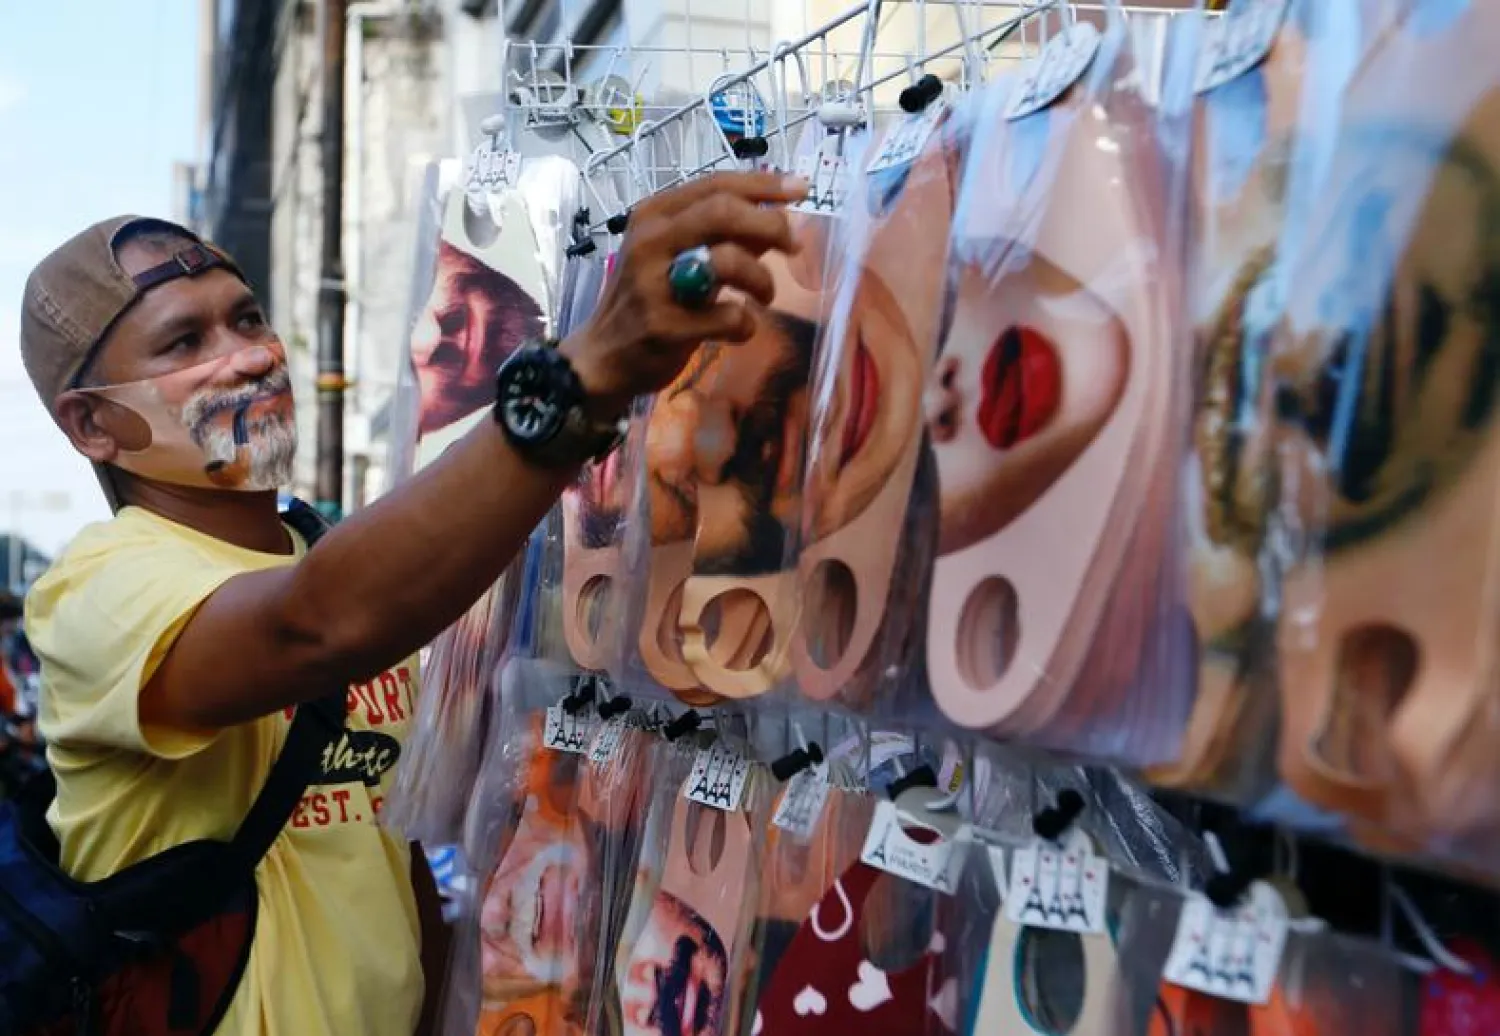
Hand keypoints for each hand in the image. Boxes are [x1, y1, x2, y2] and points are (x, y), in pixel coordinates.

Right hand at [560, 171, 808, 414]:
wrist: (603, 358)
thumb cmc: (648, 301)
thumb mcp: (680, 256)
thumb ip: (725, 234)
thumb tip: (779, 213)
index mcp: (654, 215)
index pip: (715, 185)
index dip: (764, 185)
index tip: (801, 189)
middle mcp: (650, 241)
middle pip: (724, 212)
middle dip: (770, 225)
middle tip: (792, 246)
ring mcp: (654, 284)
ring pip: (728, 261)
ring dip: (762, 280)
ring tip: (763, 296)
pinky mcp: (665, 327)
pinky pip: (729, 317)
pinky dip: (745, 325)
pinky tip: (736, 330)